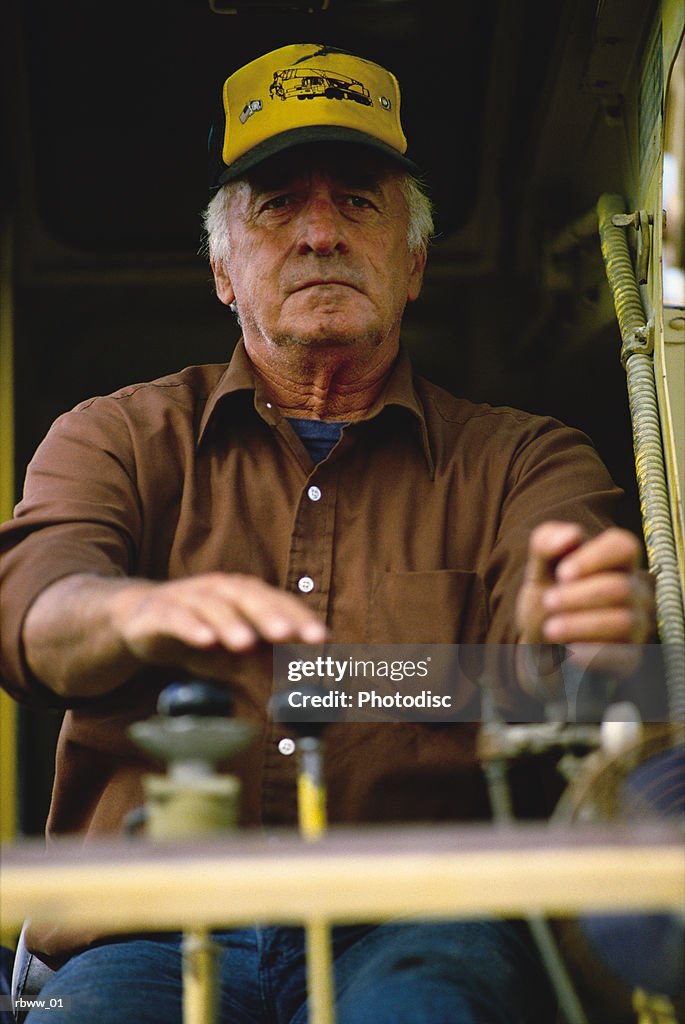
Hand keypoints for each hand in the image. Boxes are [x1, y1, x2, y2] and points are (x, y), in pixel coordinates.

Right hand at [115, 573, 327, 677]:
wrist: (140, 623)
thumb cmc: (200, 635)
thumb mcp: (236, 654)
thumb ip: (266, 660)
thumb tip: (300, 677)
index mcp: (246, 596)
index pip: (279, 602)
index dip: (300, 618)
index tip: (321, 639)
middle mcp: (221, 591)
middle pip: (249, 597)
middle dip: (270, 615)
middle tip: (288, 635)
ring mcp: (189, 598)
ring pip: (213, 606)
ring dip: (231, 623)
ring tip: (247, 643)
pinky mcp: (160, 612)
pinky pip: (176, 617)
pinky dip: (191, 627)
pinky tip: (205, 641)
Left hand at [516, 522, 654, 674]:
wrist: (541, 644)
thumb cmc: (548, 596)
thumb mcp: (538, 568)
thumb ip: (546, 542)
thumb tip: (570, 536)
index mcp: (615, 561)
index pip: (624, 546)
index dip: (595, 558)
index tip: (563, 573)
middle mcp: (634, 590)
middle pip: (620, 587)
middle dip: (579, 595)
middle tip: (548, 601)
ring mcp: (637, 625)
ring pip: (623, 621)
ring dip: (581, 624)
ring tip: (550, 629)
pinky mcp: (630, 657)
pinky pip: (622, 656)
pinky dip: (593, 654)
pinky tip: (568, 652)